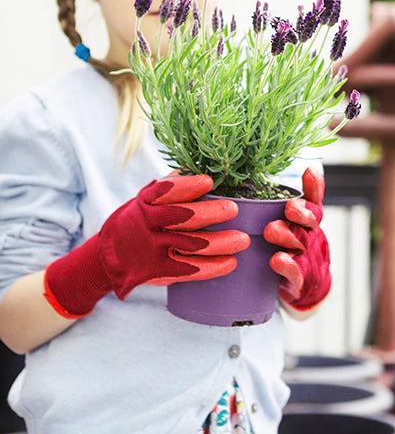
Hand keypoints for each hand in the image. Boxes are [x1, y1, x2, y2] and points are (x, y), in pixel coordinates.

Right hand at [44, 174, 248, 317]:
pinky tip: (230, 263)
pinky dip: (212, 267)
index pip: (165, 191)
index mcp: (145, 202)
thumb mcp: (146, 199)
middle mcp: (147, 225)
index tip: (208, 182)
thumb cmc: (139, 220)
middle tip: (233, 209)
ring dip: (220, 243)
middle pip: (181, 218)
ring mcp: (152, 250)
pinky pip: (188, 270)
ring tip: (242, 239)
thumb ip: (169, 187)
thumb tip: (196, 168)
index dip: (187, 186)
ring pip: (190, 245)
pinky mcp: (158, 271)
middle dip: (210, 213)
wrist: (108, 257)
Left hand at [263, 168, 330, 311]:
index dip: (314, 186)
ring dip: (288, 235)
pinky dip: (288, 265)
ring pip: (302, 244)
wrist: (306, 287)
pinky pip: (295, 272)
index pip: (315, 200)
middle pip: (310, 221)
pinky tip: (277, 259)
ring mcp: (307, 258)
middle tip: (290, 207)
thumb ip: (285, 202)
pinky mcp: (300, 279)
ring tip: (272, 230)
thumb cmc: (293, 249)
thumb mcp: (292, 224)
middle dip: (301, 212)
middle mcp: (310, 236)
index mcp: (309, 221)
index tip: (308, 172)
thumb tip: (281, 172)